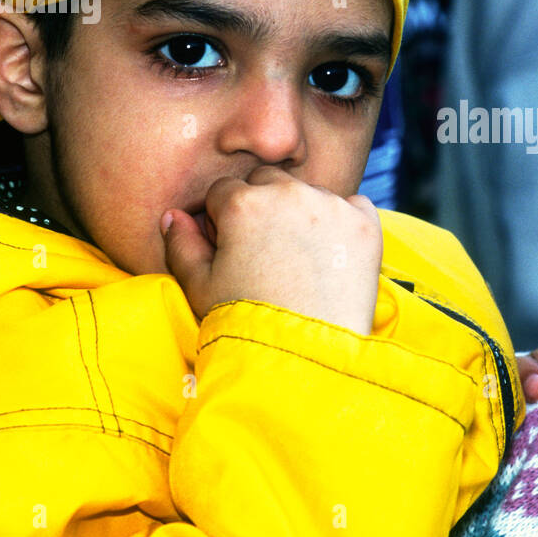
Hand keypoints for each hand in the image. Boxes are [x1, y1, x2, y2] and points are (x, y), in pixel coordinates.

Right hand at [160, 166, 382, 333]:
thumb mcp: (199, 287)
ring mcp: (332, 206)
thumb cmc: (246, 324)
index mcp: (243, 203)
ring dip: (301, 211)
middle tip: (266, 250)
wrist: (307, 356)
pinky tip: (331, 255)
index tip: (231, 247)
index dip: (223, 219)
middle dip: (262, 205)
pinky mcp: (365, 224)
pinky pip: (353, 205)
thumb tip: (172, 216)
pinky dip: (342, 221)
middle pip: (267, 180)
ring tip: (299, 259)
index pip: (224, 190)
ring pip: (309, 192)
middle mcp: (289, 193)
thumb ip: (181, 245)